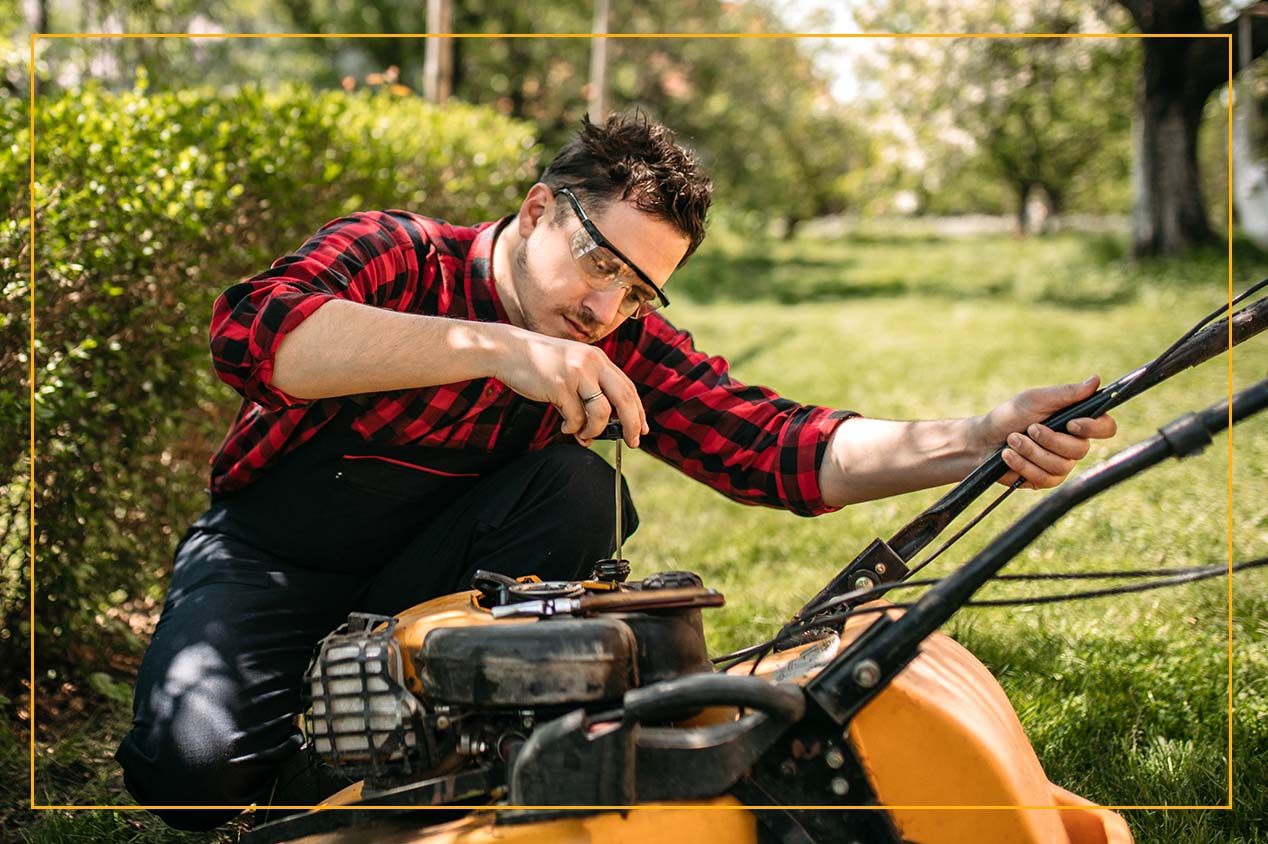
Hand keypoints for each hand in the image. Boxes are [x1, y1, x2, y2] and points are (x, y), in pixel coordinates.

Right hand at [492, 327, 647, 447]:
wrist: (507, 351)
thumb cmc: (538, 364)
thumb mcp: (570, 370)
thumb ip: (585, 394)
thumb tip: (593, 431)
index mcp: (598, 358)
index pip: (628, 387)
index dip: (638, 411)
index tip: (641, 429)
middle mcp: (592, 363)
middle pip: (624, 398)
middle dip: (632, 424)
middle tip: (632, 442)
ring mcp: (576, 373)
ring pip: (601, 412)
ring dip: (595, 431)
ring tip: (584, 435)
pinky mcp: (560, 386)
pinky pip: (576, 417)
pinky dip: (573, 428)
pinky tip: (565, 426)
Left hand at [978, 375, 1117, 488]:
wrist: (981, 441)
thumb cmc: (1009, 416)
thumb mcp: (1035, 399)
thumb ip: (1067, 393)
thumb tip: (1096, 380)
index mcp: (1076, 421)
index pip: (1106, 427)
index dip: (1094, 428)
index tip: (1071, 423)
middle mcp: (1073, 444)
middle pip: (1080, 449)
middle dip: (1049, 439)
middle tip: (1029, 428)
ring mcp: (1061, 465)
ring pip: (1060, 465)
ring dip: (1031, 451)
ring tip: (1012, 440)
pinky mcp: (1045, 480)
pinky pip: (1043, 478)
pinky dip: (1023, 464)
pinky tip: (1008, 456)